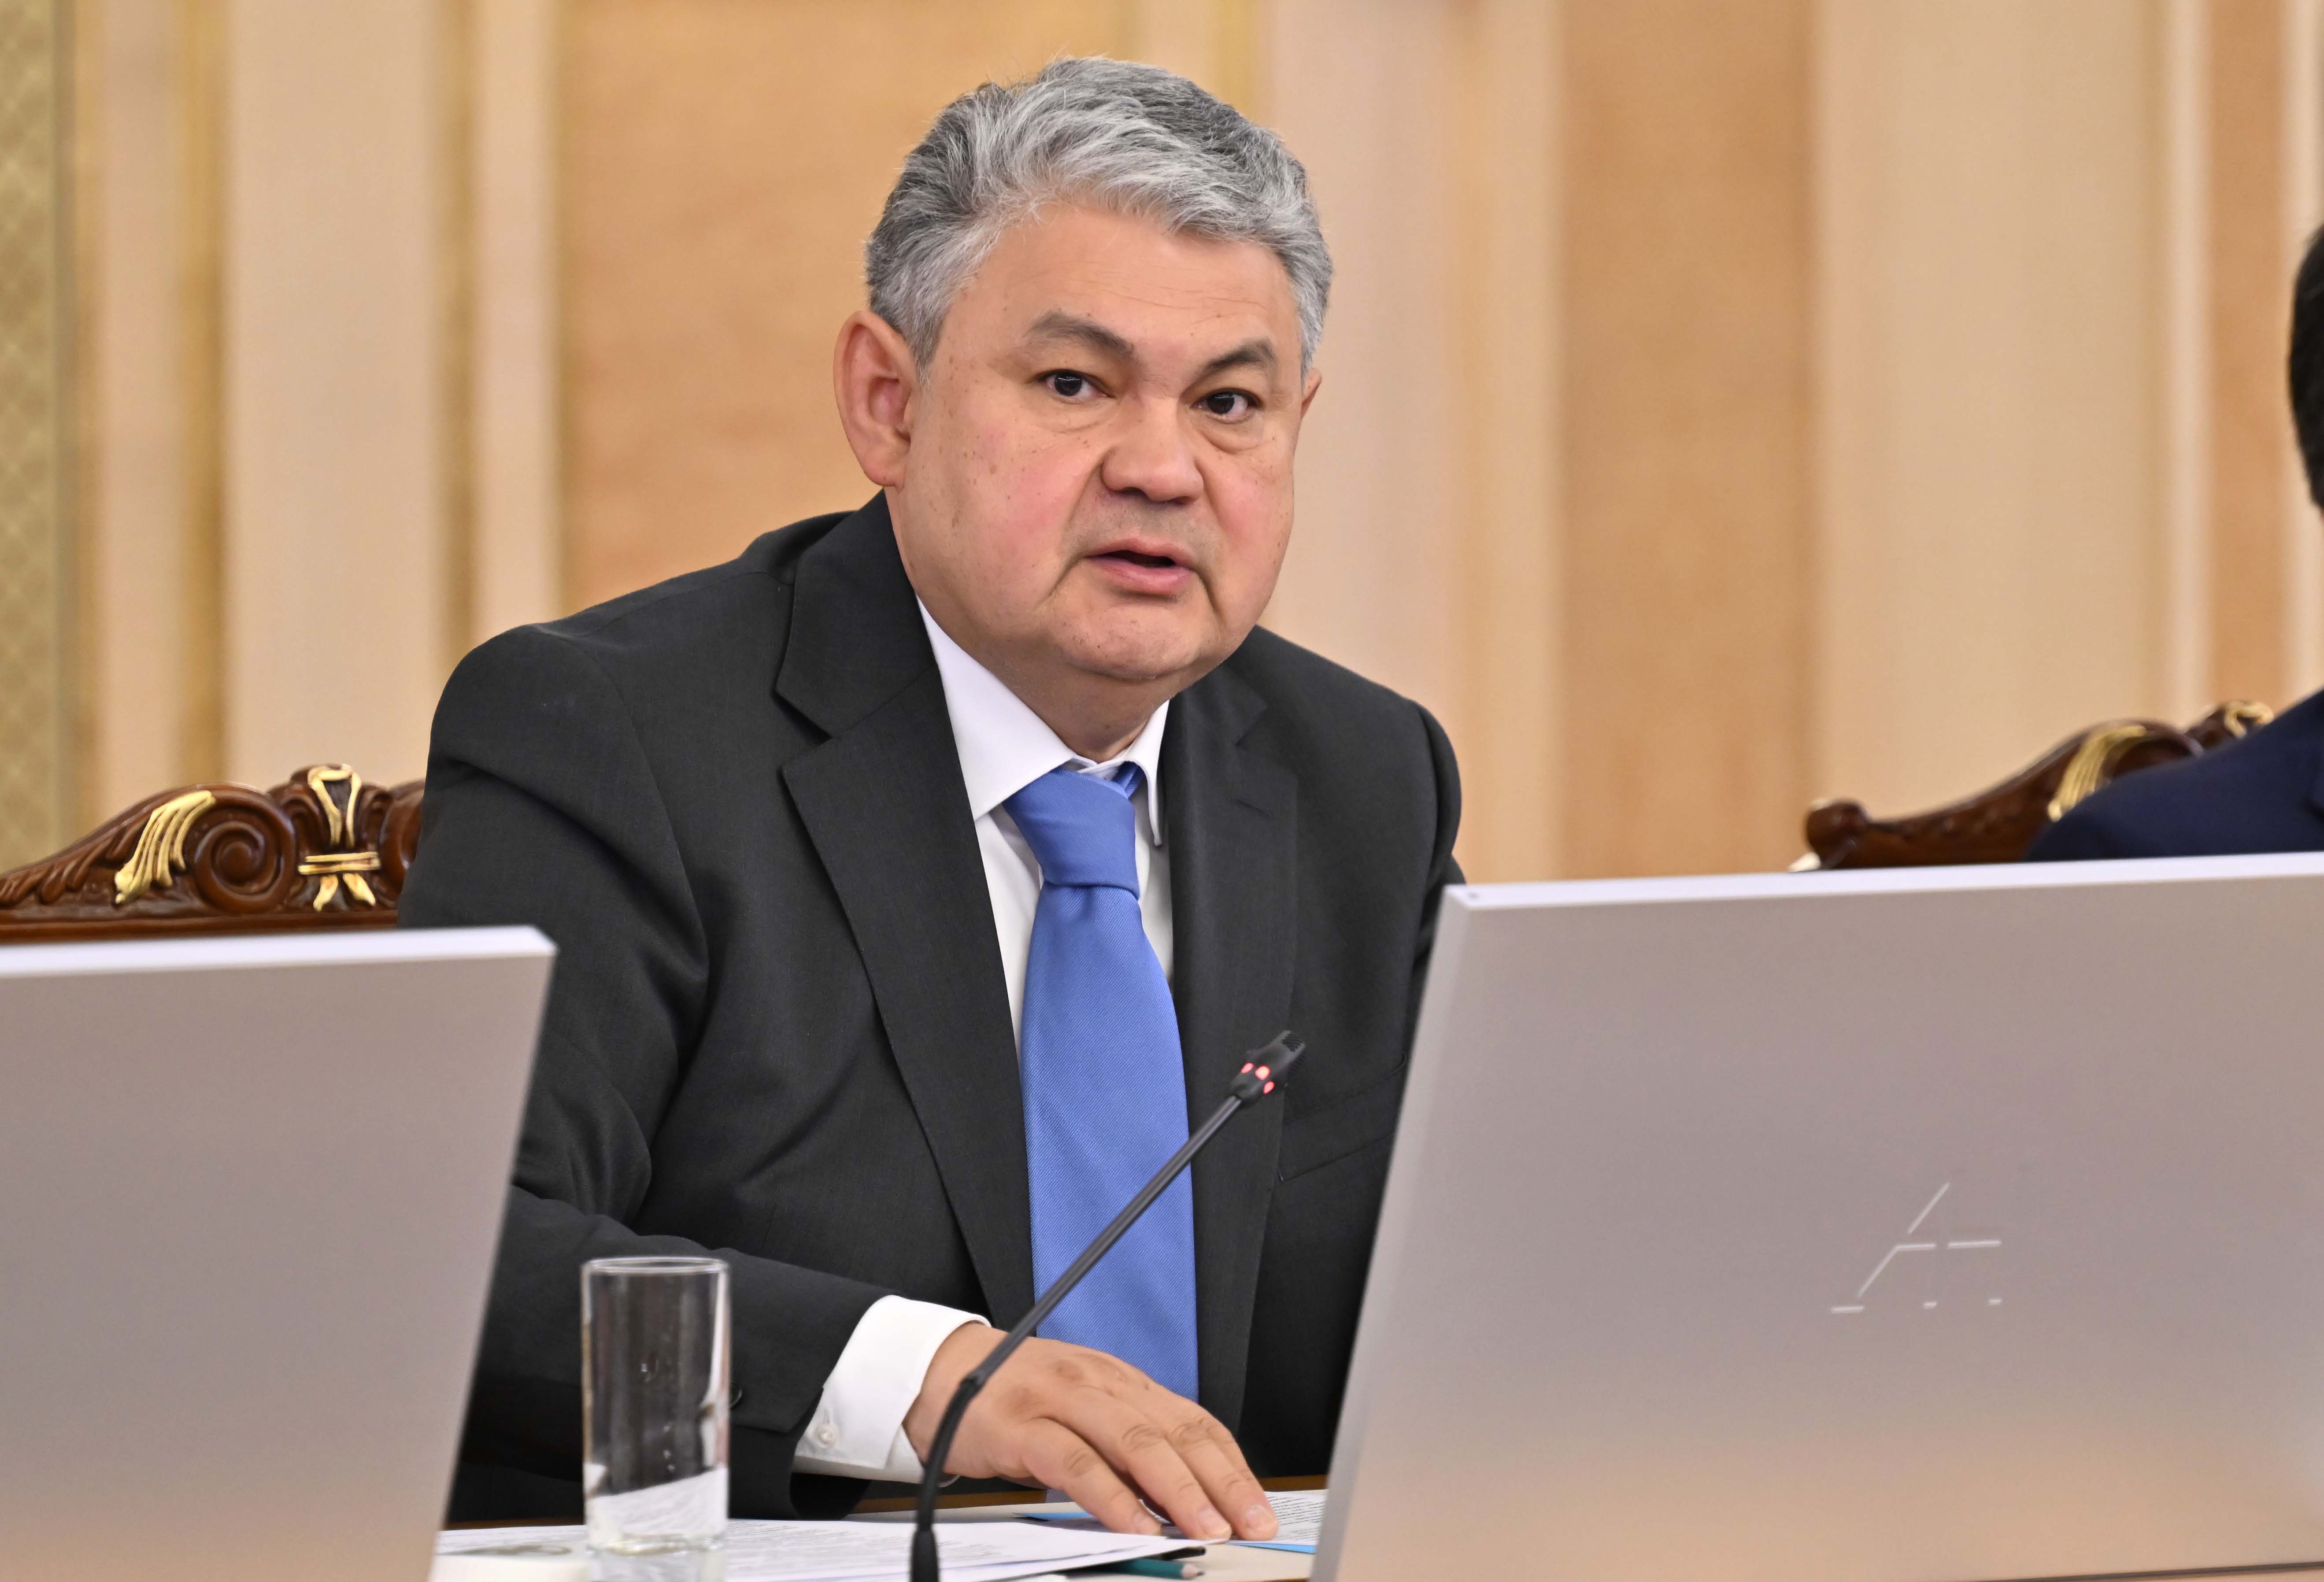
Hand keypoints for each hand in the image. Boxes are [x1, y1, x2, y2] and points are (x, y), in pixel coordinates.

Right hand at [902, 1323, 1278, 1542]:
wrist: (941, 1371)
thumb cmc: (1020, 1397)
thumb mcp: (1084, 1411)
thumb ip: (1128, 1447)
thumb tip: (1183, 1498)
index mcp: (1124, 1382)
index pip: (1194, 1421)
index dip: (1233, 1466)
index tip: (1260, 1507)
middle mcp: (1101, 1384)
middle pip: (1175, 1432)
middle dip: (1221, 1481)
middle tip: (1250, 1523)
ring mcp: (1062, 1401)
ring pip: (1134, 1443)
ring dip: (1176, 1490)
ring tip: (1206, 1528)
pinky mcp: (1023, 1426)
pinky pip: (1075, 1462)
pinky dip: (1110, 1496)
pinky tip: (1134, 1524)